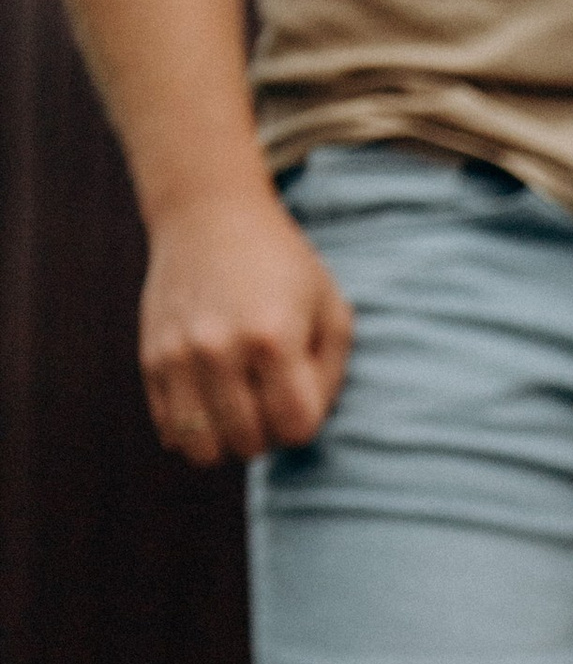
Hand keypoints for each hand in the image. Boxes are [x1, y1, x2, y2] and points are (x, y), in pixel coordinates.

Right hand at [138, 187, 352, 462]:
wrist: (209, 215)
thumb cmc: (283, 265)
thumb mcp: (331, 308)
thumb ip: (331, 375)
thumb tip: (304, 427)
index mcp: (272, 337)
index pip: (296, 427)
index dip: (307, 419)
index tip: (303, 391)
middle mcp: (219, 349)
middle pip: (250, 442)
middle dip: (270, 433)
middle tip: (272, 397)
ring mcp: (177, 355)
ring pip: (202, 449)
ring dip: (228, 440)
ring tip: (241, 406)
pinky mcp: (150, 359)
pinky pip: (171, 430)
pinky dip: (196, 428)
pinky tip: (212, 396)